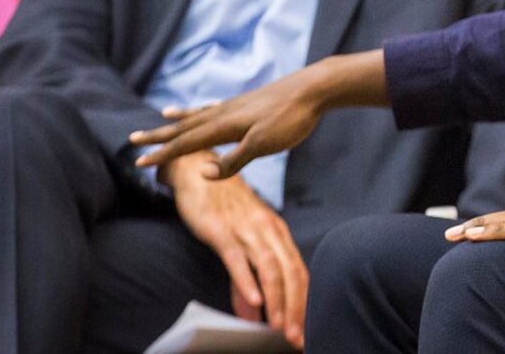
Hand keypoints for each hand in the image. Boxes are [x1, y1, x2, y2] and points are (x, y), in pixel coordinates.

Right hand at [131, 50, 387, 177]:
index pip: (185, 143)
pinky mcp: (248, 103)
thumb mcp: (263, 144)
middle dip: (159, 136)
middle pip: (184, 127)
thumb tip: (201, 170)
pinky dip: (203, 110)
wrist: (314, 89)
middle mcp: (224, 113)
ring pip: (198, 115)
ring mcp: (236, 106)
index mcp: (224, 126)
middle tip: (132, 139)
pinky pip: (216, 108)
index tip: (138, 162)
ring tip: (162, 118)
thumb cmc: (291, 119)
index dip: (162, 155)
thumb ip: (233, 160)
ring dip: (178, 122)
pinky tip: (204, 109)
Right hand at [165, 151, 307, 347]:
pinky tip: (253, 301)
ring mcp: (245, 228)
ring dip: (277, 301)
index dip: (305, 303)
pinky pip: (237, 258)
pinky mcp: (220, 229)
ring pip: (269, 268)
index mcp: (276, 233)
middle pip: (290, 273)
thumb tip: (252, 312)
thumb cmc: (221, 206)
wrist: (197, 168)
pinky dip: (246, 280)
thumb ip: (244, 278)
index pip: (298, 272)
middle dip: (296, 309)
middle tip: (298, 340)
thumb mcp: (238, 241)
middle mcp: (267, 230)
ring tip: (280, 328)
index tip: (307, 331)